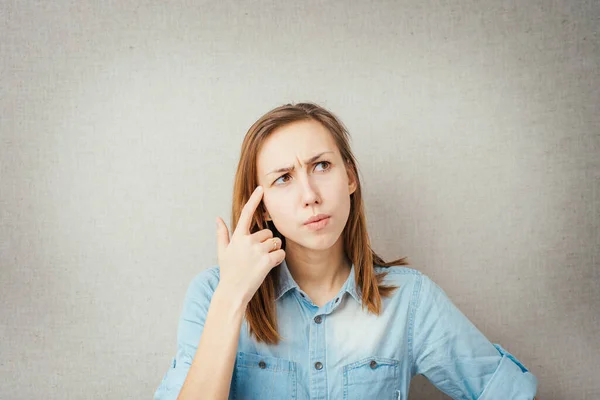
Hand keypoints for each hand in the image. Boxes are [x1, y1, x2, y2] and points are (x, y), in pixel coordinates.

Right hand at [215, 186, 284, 304]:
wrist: (233, 291)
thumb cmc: (228, 271)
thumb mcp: (222, 252)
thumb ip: (222, 234)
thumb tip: (218, 218)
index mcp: (237, 237)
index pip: (246, 213)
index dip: (254, 199)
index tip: (261, 188)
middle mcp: (247, 241)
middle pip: (267, 232)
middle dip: (266, 242)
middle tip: (257, 256)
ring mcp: (257, 250)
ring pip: (275, 242)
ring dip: (273, 251)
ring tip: (261, 262)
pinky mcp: (266, 261)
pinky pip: (280, 253)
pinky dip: (278, 259)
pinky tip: (269, 266)